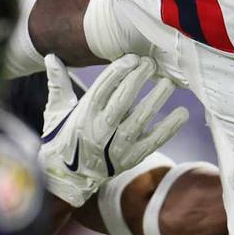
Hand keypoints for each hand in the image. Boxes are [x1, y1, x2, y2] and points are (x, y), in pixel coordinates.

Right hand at [39, 54, 187, 206]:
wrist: (67, 177)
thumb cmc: (62, 137)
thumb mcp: (56, 110)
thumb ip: (57, 83)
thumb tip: (51, 56)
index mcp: (82, 115)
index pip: (102, 89)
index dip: (118, 72)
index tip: (132, 58)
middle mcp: (99, 131)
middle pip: (121, 101)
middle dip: (137, 80)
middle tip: (151, 64)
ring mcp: (116, 146)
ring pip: (139, 120)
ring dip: (155, 100)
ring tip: (168, 83)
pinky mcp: (130, 159)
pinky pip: (153, 142)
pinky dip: (169, 128)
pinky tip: (183, 113)